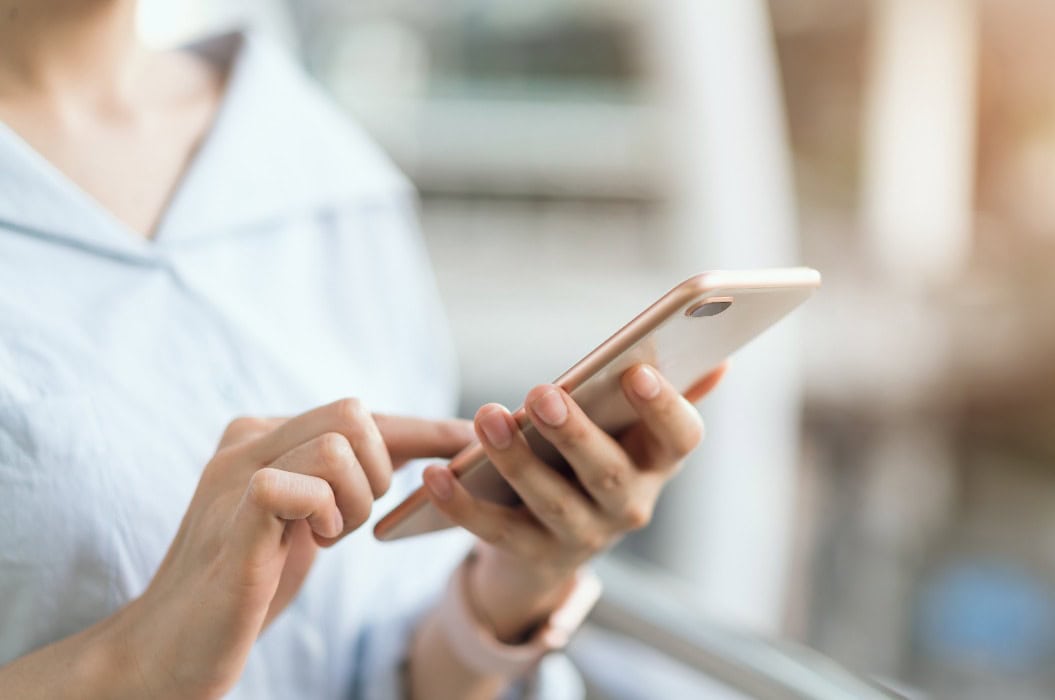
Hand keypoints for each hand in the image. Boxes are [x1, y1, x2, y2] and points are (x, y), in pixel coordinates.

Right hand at [117, 400, 471, 699]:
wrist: (171, 646)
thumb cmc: (245, 584)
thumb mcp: (304, 518)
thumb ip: (337, 479)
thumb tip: (409, 450)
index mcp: (265, 435)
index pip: (359, 415)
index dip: (422, 428)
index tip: (470, 439)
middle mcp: (248, 439)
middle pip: (354, 414)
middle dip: (378, 472)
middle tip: (346, 522)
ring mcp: (236, 472)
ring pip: (338, 446)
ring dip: (354, 502)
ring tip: (323, 538)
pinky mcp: (236, 514)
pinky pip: (303, 483)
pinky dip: (324, 515)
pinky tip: (309, 543)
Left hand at [421, 364, 724, 640]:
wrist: (555, 544)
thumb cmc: (597, 459)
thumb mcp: (632, 431)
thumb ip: (669, 391)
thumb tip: (718, 356)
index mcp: (657, 462)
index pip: (681, 438)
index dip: (665, 408)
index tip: (637, 371)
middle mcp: (629, 506)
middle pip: (607, 473)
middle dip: (576, 434)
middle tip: (542, 394)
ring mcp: (583, 537)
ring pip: (552, 503)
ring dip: (517, 462)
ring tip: (486, 419)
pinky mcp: (532, 556)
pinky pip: (496, 533)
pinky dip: (463, 506)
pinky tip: (435, 475)